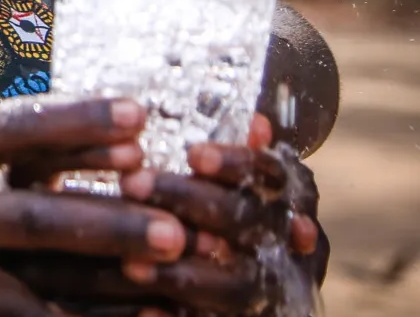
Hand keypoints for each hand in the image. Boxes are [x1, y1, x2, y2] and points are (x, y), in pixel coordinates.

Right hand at [0, 97, 188, 315]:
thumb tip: (101, 126)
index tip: (141, 115)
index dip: (78, 120)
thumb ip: (5, 130)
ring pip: (28, 283)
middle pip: (31, 217)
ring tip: (162, 288)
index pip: (16, 128)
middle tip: (173, 227)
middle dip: (105, 224)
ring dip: (98, 287)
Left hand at [115, 114, 325, 314]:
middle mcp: (289, 245)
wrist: (253, 298)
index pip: (269, 172)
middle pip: (245, 218)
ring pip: (237, 284)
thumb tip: (256, 122)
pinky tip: (148, 311)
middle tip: (132, 183)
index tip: (192, 154)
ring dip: (183, 272)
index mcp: (289, 199)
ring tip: (131, 262)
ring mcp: (272, 290)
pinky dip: (183, 315)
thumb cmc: (235, 227)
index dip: (235, 162)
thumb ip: (244, 163)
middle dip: (189, 200)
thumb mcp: (243, 188)